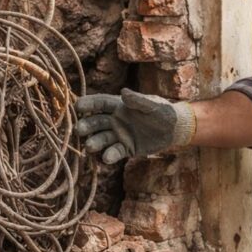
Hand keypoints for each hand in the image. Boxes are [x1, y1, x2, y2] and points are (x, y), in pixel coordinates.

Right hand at [75, 89, 195, 163]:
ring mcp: (119, 135)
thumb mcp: (153, 105)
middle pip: (96, 122)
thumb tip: (123, 92)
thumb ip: (139, 100)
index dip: (88, 104)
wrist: (174, 129)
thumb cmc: (163, 112)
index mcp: (119, 105)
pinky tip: (106, 159)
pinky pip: (115, 152)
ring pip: (102, 138)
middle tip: (78, 130)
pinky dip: (110, 155)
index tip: (77, 106)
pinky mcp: (126, 148)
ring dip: (94, 142)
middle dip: (87, 125)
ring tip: (89, 146)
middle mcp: (115, 120)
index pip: (100, 103)